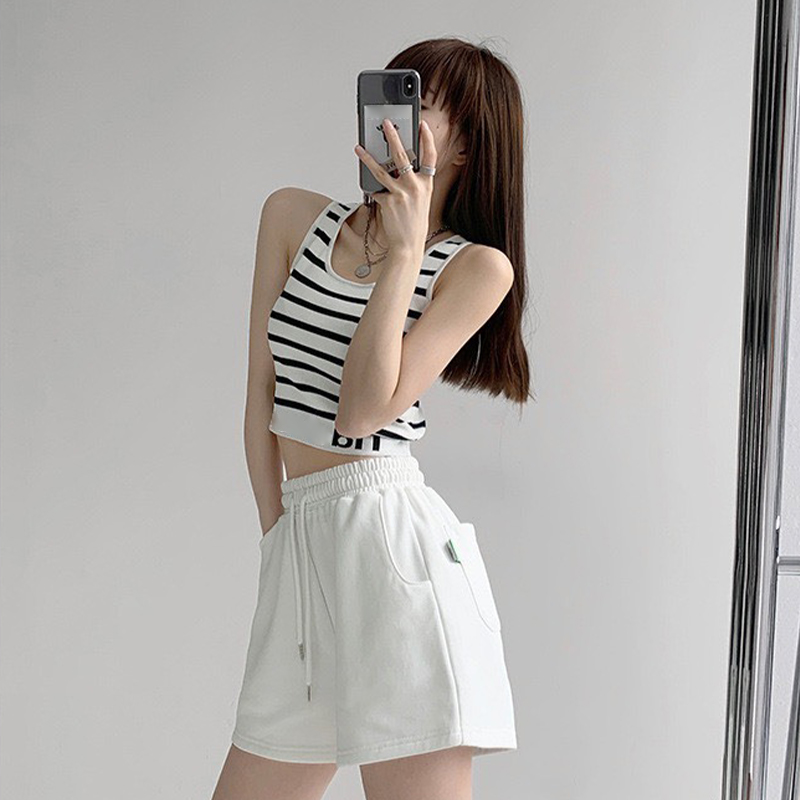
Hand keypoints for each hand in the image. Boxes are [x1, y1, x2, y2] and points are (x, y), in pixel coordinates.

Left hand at [354, 117, 436, 257]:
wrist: (409, 243)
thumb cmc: (414, 222)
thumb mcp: (420, 199)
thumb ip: (412, 182)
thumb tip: (396, 168)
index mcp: (426, 184)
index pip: (430, 156)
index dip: (427, 139)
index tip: (421, 125)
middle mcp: (415, 187)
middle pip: (402, 156)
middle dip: (393, 137)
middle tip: (386, 124)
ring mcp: (400, 193)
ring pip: (381, 170)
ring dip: (368, 157)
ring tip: (359, 148)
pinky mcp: (387, 201)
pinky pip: (376, 190)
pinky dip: (372, 191)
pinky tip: (370, 190)